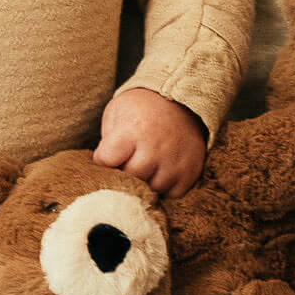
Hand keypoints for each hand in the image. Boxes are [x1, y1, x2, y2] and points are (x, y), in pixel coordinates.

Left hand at [92, 88, 206, 199]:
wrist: (182, 100)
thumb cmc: (142, 109)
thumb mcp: (117, 111)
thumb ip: (107, 140)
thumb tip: (104, 169)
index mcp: (133, 128)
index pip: (106, 159)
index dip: (103, 159)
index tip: (109, 154)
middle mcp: (156, 147)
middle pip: (130, 177)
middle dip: (125, 172)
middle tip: (128, 160)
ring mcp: (175, 160)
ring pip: (151, 189)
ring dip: (145, 181)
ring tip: (146, 164)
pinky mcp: (191, 171)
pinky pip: (171, 193)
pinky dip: (164, 186)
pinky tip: (162, 169)